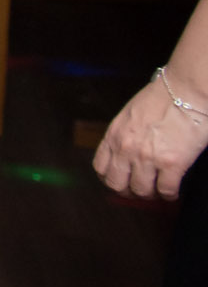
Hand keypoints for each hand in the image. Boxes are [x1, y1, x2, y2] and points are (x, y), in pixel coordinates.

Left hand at [94, 74, 207, 199]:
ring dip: (150, 194)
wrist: (185, 92)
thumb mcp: (130, 116)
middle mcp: (126, 148)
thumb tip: (126, 154)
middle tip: (139, 191)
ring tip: (157, 190)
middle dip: (128, 191)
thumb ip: (125, 135)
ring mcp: (148, 157)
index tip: (120, 181)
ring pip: (141, 191)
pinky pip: (166, 190)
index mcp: (114, 135)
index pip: (100, 168)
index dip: (110, 179)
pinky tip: (173, 190)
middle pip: (117, 184)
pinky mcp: (172, 164)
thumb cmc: (162, 99)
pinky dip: (170, 194)